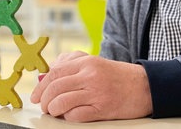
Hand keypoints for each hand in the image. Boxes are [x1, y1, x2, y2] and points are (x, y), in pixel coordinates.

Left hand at [30, 51, 151, 121]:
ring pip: (62, 102)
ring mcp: (97, 92)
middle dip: (44, 99)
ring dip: (53, 109)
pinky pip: (77, 115)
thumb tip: (46, 76)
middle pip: (55, 87)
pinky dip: (68, 117)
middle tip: (42, 105)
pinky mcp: (103, 109)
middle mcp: (90, 75)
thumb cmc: (116, 76)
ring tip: (53, 111)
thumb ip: (70, 65)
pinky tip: (68, 116)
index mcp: (86, 62)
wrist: (145, 86)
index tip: (35, 95)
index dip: (41, 86)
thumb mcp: (93, 63)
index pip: (54, 72)